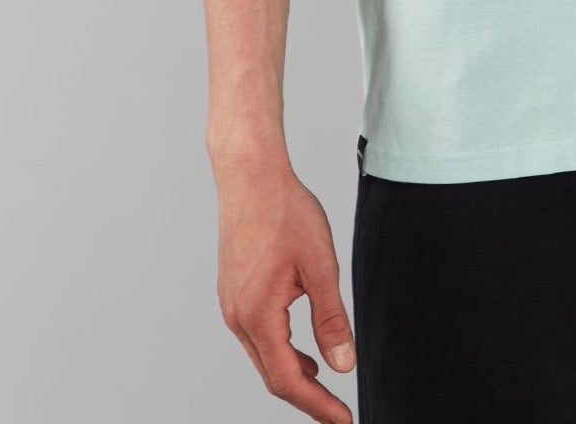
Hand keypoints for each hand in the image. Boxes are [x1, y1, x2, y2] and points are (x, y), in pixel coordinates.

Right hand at [213, 149, 356, 423]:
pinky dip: (281, 350)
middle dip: (306, 397)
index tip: (344, 420)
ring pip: (263, 356)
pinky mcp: (233, 292)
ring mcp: (231, 305)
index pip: (288, 380)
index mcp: (258, 316)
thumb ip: (331, 319)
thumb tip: (344, 365)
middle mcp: (238, 317)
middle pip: (272, 375)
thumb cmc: (285, 212)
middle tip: (338, 412)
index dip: (318, 405)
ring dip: (293, 374)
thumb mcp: (320, 265)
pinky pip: (257, 335)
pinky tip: (302, 349)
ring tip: (324, 385)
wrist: (250, 176)